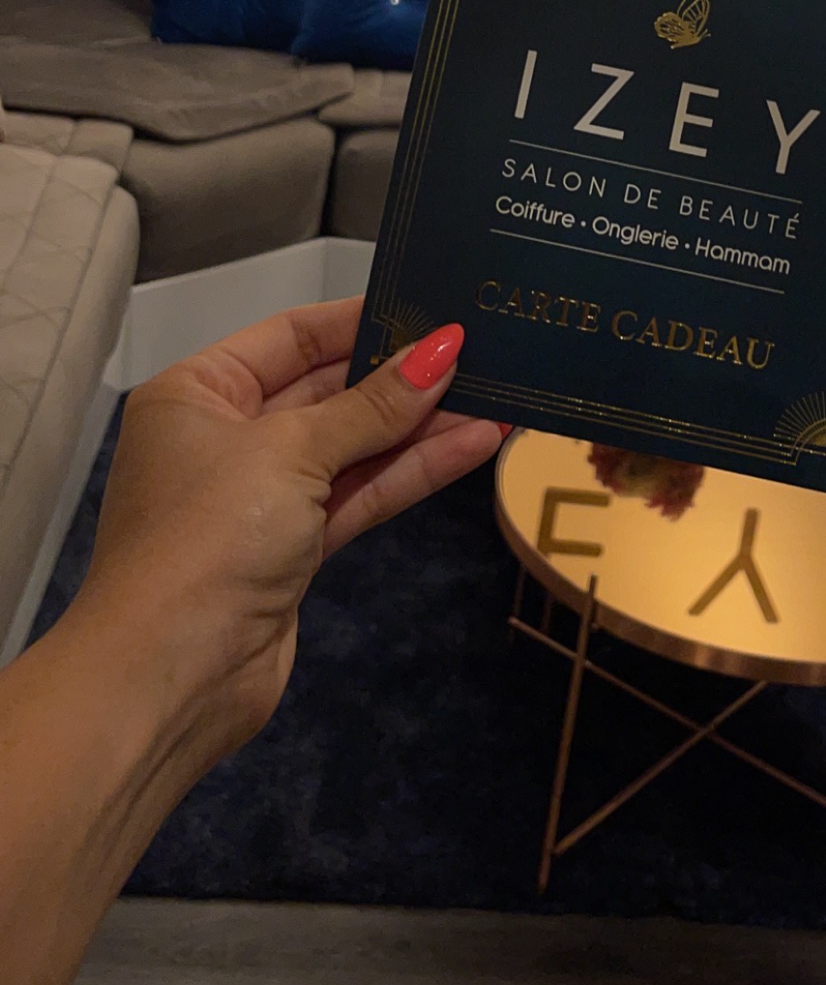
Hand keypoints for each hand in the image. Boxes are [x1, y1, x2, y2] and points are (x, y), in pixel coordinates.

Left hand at [72, 298, 499, 767]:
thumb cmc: (209, 536)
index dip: (362, 322)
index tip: (432, 307)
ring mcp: (261, 499)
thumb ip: (372, 405)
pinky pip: (359, 495)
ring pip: (353, 447)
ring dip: (421, 426)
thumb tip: (442, 349)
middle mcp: (225, 438)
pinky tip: (474, 444)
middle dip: (401, 377)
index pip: (291, 337)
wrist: (170, 677)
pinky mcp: (294, 551)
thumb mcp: (292, 452)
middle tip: (481, 350)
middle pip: (327, 391)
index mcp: (198, 393)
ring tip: (497, 394)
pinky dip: (411, 472)